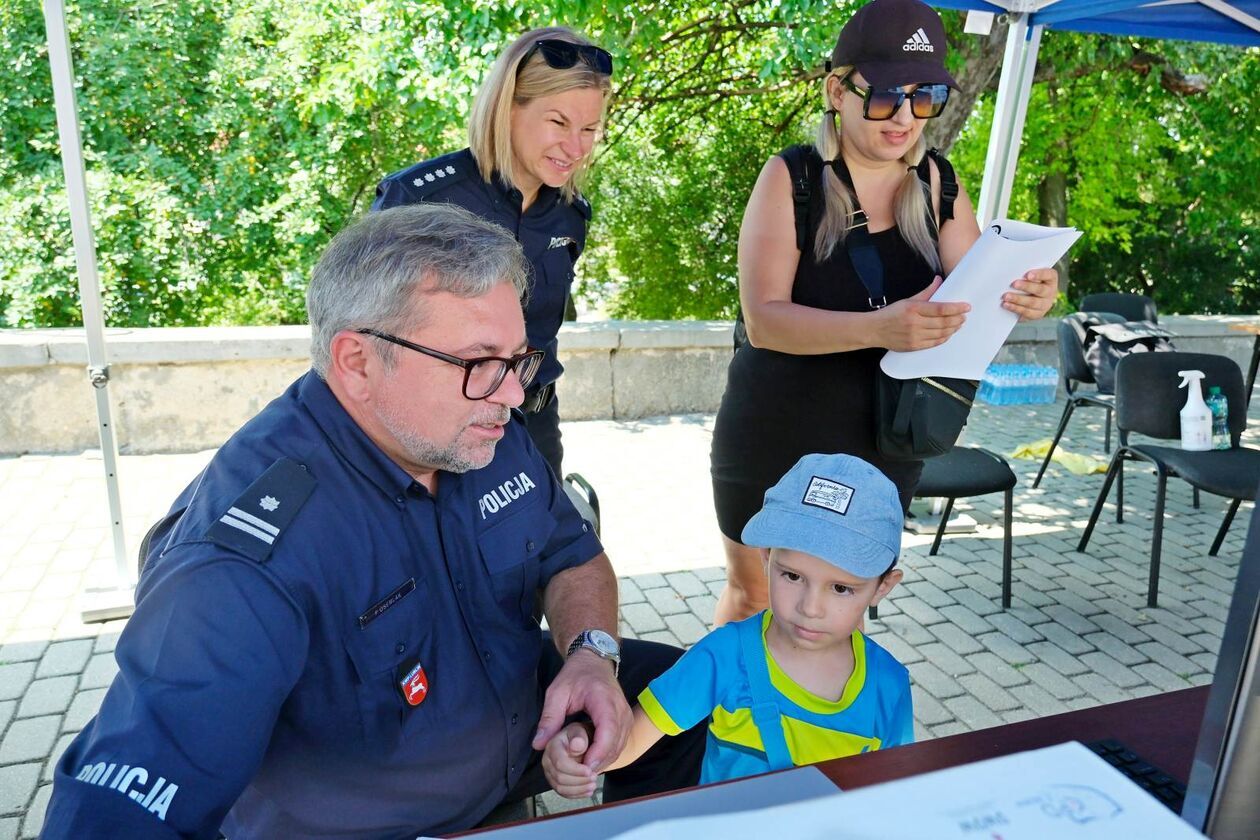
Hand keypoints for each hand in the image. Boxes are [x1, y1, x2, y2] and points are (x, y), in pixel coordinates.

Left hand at [532, 649, 630, 772]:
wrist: (594, 661)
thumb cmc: (576, 675)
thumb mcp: (557, 692)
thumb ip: (549, 718)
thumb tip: (538, 744)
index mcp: (605, 700)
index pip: (609, 731)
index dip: (598, 752)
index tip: (583, 767)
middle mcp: (621, 709)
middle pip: (615, 744)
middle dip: (597, 762)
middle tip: (576, 773)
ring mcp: (627, 717)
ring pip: (619, 748)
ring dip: (602, 761)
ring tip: (581, 769)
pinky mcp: (626, 723)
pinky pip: (620, 745)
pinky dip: (606, 756)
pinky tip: (590, 760)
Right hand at [542, 722, 597, 798]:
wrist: (578, 741)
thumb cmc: (579, 736)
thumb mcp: (581, 732)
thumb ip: (579, 738)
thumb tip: (577, 745)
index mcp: (553, 746)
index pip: (560, 763)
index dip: (576, 770)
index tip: (589, 770)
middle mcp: (548, 760)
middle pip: (560, 778)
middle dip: (579, 780)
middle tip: (594, 777)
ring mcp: (550, 772)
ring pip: (561, 788)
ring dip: (579, 789)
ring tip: (592, 784)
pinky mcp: (555, 781)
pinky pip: (563, 793)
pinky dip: (577, 794)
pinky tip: (587, 791)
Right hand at [877, 276, 969, 351]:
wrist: (874, 330)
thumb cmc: (891, 314)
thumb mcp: (907, 300)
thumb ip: (926, 292)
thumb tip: (939, 280)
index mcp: (913, 309)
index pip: (940, 309)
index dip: (956, 308)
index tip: (966, 306)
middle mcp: (914, 323)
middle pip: (943, 322)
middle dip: (957, 319)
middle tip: (964, 316)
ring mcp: (914, 336)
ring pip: (941, 333)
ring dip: (953, 329)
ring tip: (959, 324)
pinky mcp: (914, 346)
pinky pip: (934, 343)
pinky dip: (944, 338)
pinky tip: (949, 333)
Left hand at [1002, 267, 1057, 320]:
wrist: (1034, 296)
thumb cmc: (1029, 280)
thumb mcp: (1030, 274)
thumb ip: (1024, 272)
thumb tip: (1010, 271)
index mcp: (1051, 278)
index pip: (1048, 274)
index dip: (1039, 274)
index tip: (1028, 275)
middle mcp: (1051, 292)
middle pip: (1040, 290)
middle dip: (1026, 287)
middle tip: (1014, 284)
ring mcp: (1045, 304)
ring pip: (1033, 303)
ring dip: (1018, 299)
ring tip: (1006, 297)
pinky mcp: (1037, 314)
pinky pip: (1027, 313)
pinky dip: (1016, 309)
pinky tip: (1007, 305)